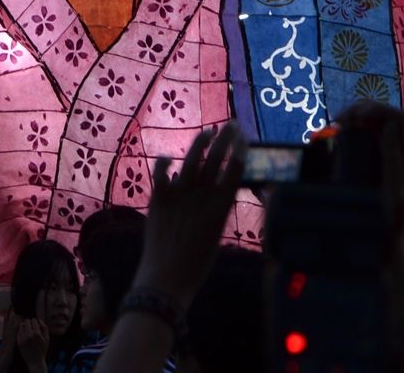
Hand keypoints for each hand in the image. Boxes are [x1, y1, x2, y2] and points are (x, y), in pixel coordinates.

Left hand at [12, 316, 49, 371]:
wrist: (35, 361)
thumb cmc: (42, 350)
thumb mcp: (47, 339)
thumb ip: (45, 328)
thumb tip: (39, 320)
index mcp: (37, 334)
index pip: (33, 320)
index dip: (35, 322)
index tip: (36, 325)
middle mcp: (29, 335)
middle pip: (26, 321)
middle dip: (29, 323)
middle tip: (32, 328)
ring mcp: (23, 338)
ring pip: (21, 325)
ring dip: (24, 326)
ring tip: (28, 331)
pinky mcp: (18, 341)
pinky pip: (18, 331)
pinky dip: (21, 331)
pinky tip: (25, 335)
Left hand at [133, 124, 246, 304]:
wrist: (167, 277)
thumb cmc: (196, 264)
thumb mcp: (214, 235)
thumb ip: (212, 210)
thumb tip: (205, 189)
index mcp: (221, 208)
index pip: (235, 170)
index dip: (240, 151)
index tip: (243, 138)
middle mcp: (202, 196)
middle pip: (217, 158)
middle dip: (226, 138)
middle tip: (232, 124)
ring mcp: (180, 194)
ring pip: (193, 158)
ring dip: (202, 141)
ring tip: (209, 131)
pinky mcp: (159, 197)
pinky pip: (162, 171)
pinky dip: (165, 163)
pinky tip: (169, 158)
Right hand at [334, 100, 403, 233]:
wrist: (382, 243)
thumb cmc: (387, 224)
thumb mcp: (392, 195)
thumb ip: (392, 161)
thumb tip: (385, 126)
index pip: (398, 118)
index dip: (376, 110)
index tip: (351, 118)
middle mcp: (400, 152)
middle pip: (384, 113)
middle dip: (361, 109)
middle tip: (337, 121)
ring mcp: (386, 154)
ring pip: (373, 120)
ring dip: (354, 116)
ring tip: (335, 125)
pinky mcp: (372, 159)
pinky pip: (363, 132)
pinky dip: (349, 127)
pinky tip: (335, 133)